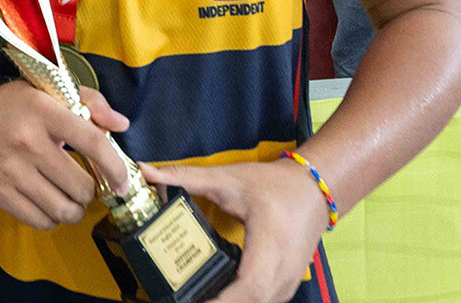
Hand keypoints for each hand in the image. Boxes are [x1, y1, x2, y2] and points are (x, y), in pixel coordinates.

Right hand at [0, 81, 131, 230]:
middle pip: (80, 186)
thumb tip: (121, 124)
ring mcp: (11, 170)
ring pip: (62, 209)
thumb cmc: (13, 105)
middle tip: (83, 186)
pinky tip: (49, 206)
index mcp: (44, 112)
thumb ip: (90, 102)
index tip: (123, 181)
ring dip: (73, 209)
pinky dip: (51, 219)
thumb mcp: (49, 91)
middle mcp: (27, 142)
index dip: (115, 167)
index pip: (92, 143)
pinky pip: (39, 220)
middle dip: (89, 191)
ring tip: (69, 200)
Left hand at [140, 157, 329, 302]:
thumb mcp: (228, 179)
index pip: (249, 287)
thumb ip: (185, 177)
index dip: (222, 302)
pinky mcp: (285, 287)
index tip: (193, 302)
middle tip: (180, 300)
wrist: (314, 190)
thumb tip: (146, 171)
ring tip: (193, 298)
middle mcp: (283, 272)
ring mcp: (287, 284)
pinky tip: (214, 299)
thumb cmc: (274, 185)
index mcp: (271, 245)